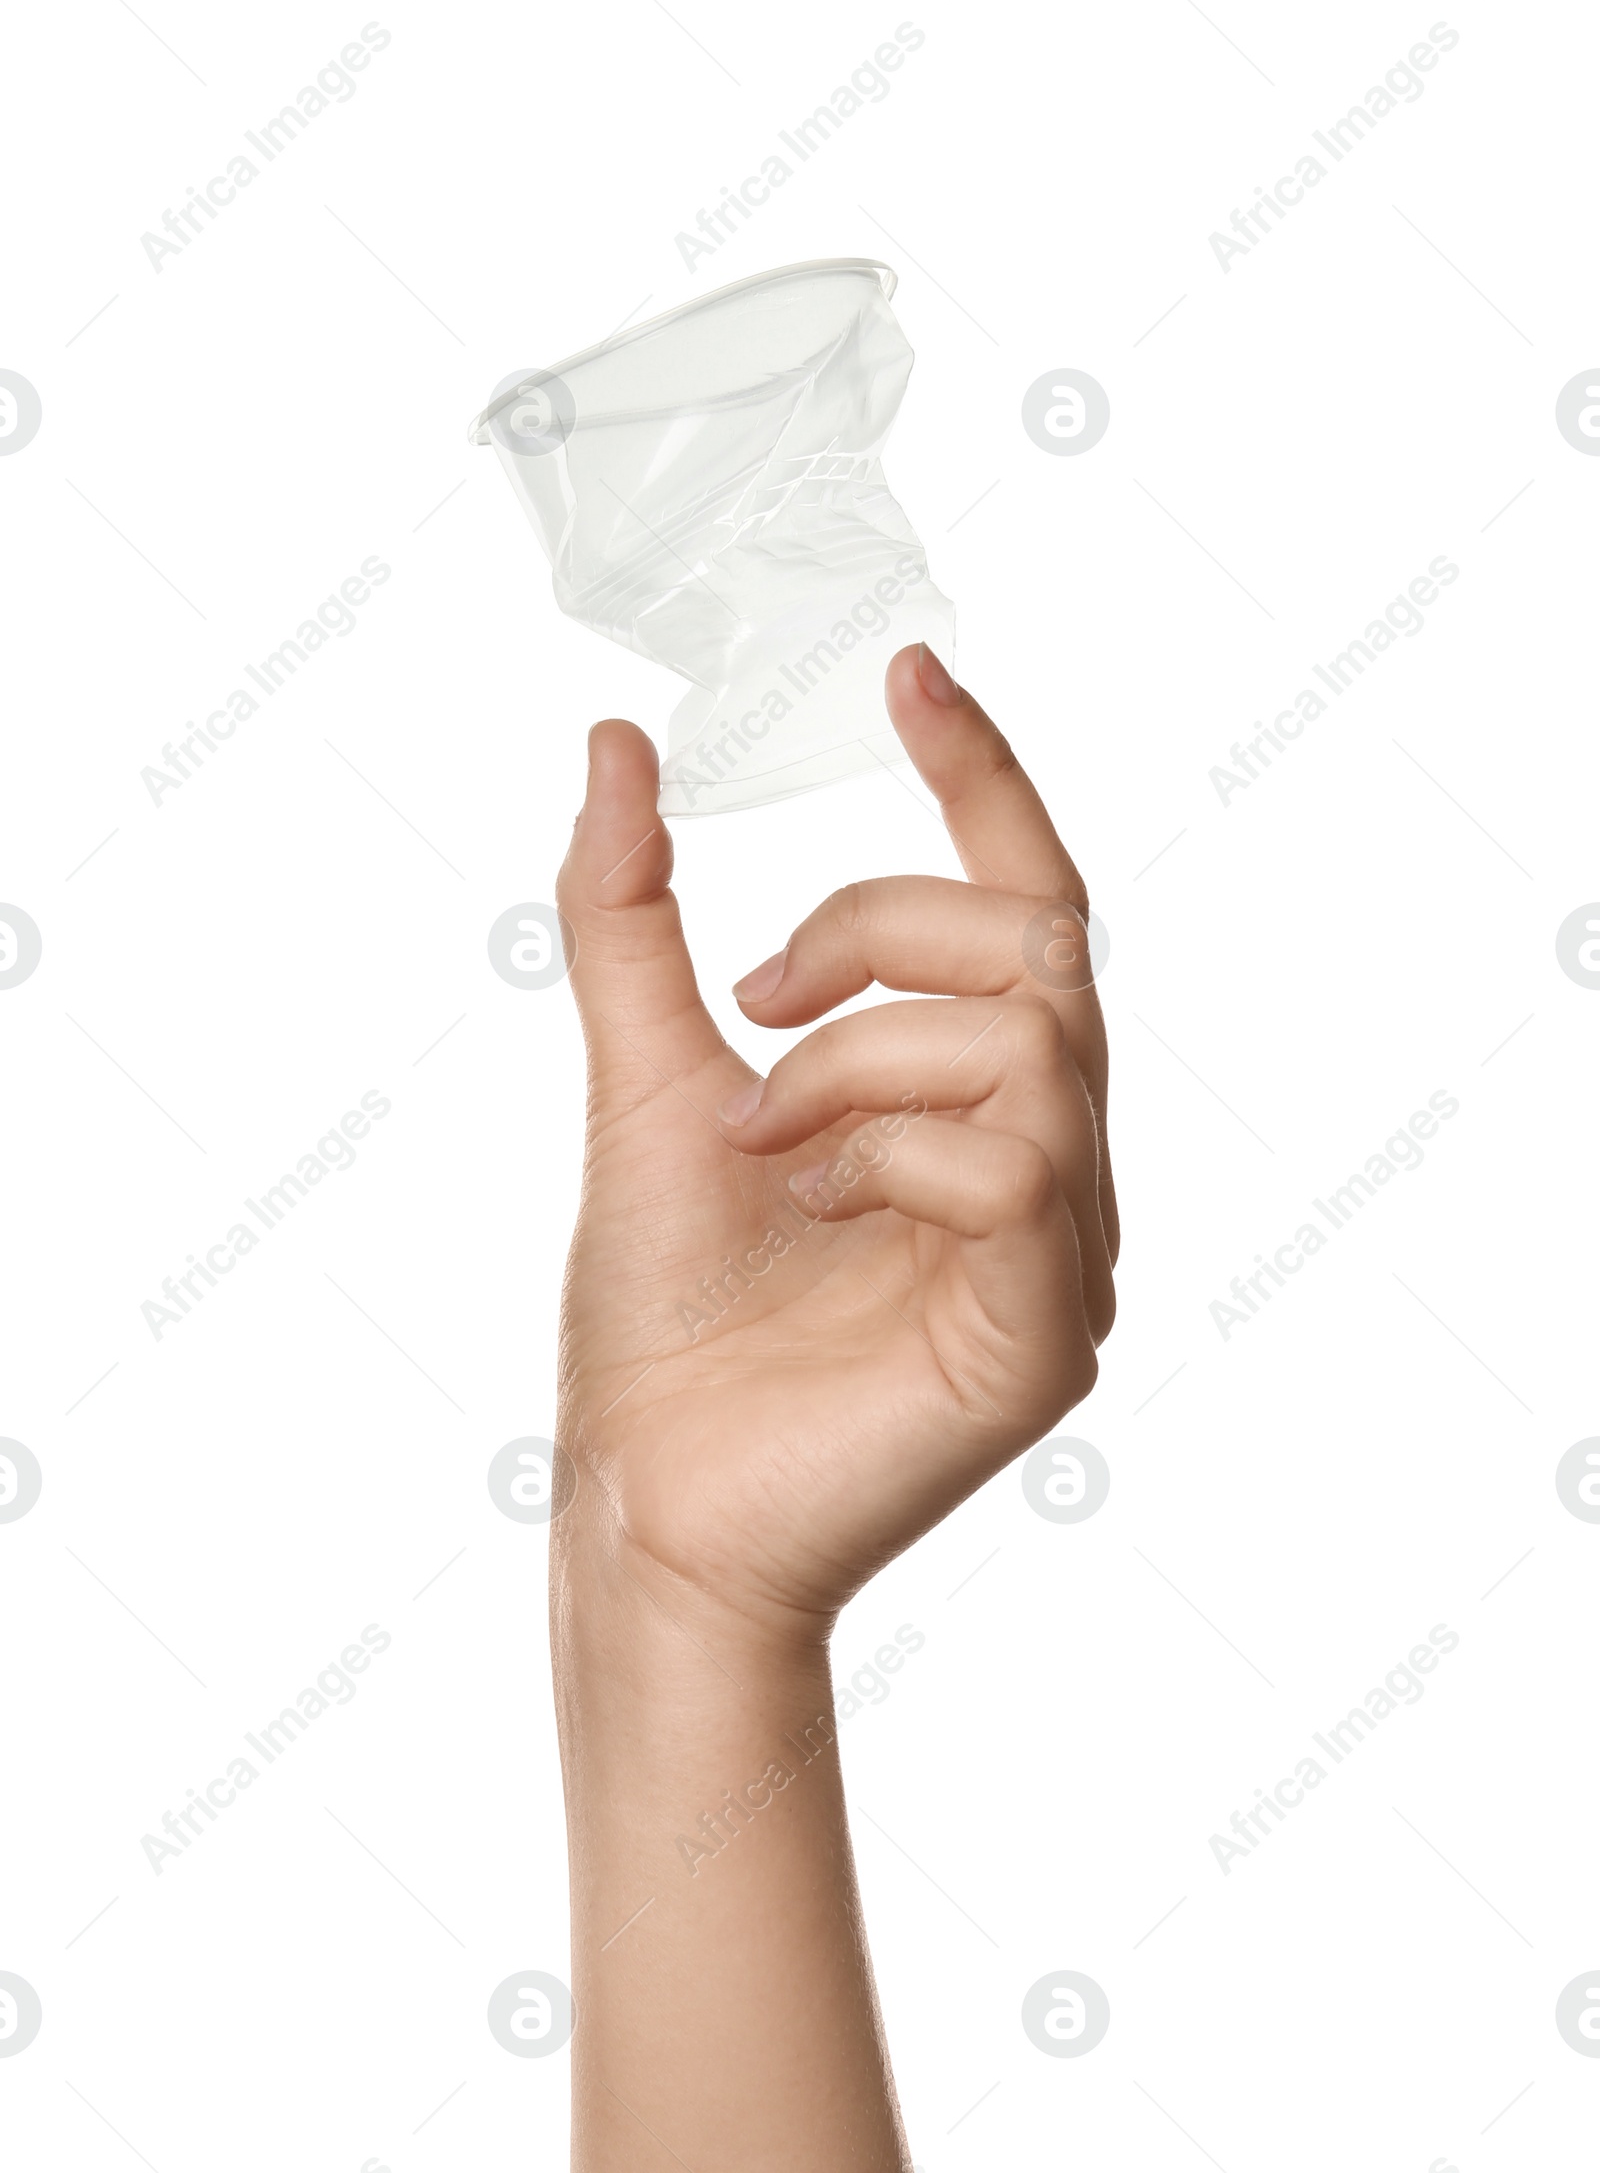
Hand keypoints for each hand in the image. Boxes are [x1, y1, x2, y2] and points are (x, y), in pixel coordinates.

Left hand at [552, 643, 1116, 1643]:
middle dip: (879, 927)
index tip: (908, 672)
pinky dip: (890, 1148)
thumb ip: (633, 922)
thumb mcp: (644, 1079)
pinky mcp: (1050, 1332)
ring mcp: (1066, 1252)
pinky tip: (810, 1201)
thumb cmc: (660, 1320)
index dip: (985, 780)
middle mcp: (1049, 1167)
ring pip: (1033, 1040)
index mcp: (975, 1107)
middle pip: (1038, 946)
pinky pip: (1018, 1161)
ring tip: (758, 1136)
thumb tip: (619, 750)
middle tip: (754, 1001)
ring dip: (860, 1054)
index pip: (1025, 908)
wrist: (645, 1500)